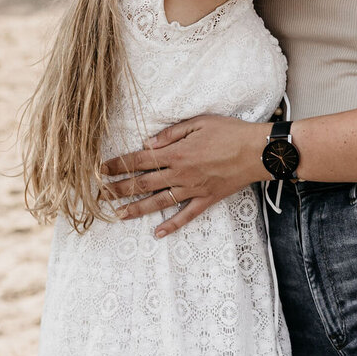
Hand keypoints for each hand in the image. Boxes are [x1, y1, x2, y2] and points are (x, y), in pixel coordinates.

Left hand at [104, 113, 270, 236]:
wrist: (258, 151)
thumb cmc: (230, 132)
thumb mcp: (200, 122)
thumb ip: (172, 133)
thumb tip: (148, 143)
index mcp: (177, 153)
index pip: (139, 160)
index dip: (117, 165)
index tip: (99, 170)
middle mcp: (181, 174)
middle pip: (143, 184)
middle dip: (118, 189)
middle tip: (99, 196)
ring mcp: (193, 189)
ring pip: (159, 202)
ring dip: (136, 209)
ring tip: (118, 215)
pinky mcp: (207, 199)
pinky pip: (186, 215)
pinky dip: (171, 225)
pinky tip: (157, 233)